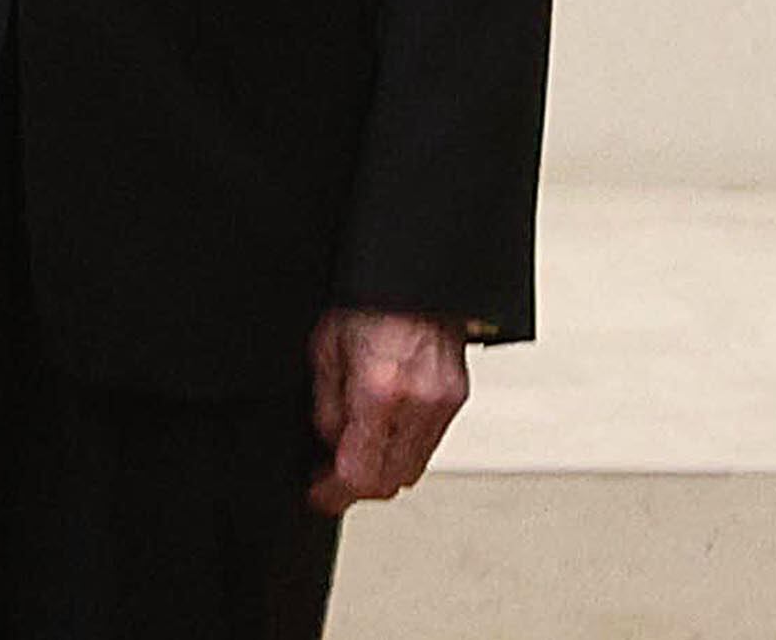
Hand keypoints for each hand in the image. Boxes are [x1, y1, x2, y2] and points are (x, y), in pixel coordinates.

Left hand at [308, 307, 469, 513]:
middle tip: (330, 479)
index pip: (361, 472)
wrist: (416, 279)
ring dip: (383, 470)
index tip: (320, 496)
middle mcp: (418, 403)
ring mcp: (443, 403)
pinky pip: (428, 443)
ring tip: (354, 455)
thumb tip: (329, 443)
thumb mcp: (324, 348)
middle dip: (358, 487)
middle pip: (391, 480)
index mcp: (380, 390)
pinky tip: (383, 434)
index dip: (335, 493)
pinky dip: (403, 449)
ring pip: (413, 467)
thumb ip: (326, 405)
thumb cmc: (368, 302)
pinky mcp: (456, 399)